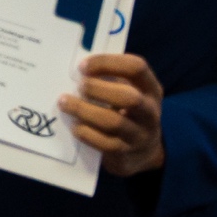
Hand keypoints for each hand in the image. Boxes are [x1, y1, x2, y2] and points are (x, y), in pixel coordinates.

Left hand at [62, 52, 165, 176]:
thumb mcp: (128, 91)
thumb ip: (109, 79)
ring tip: (65, 102)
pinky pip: (104, 143)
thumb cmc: (128, 111)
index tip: (82, 66)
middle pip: (129, 98)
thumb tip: (77, 71)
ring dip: (84, 110)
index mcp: (151, 89)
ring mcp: (139, 135)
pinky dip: (85, 132)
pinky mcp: (125, 153)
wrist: (145, 150)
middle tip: (79, 86)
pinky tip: (75, 125)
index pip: (137, 68)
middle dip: (98, 89)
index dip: (108, 63)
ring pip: (113, 122)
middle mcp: (150, 112)